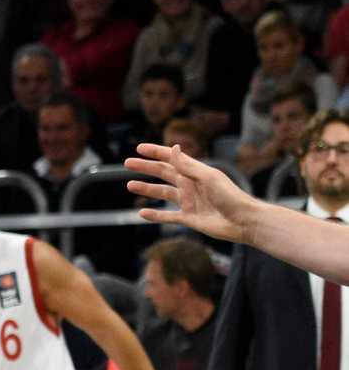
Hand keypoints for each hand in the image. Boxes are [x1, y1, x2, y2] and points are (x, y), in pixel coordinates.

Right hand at [125, 143, 256, 242]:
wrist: (243, 221)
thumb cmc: (230, 196)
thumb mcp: (208, 178)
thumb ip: (188, 165)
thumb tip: (173, 148)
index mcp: (196, 172)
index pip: (172, 159)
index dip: (156, 152)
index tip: (139, 148)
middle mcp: (190, 185)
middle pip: (163, 174)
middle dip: (146, 168)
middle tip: (127, 163)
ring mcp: (189, 202)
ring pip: (162, 193)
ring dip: (146, 189)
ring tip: (130, 185)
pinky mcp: (188, 218)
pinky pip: (167, 216)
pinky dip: (155, 215)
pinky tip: (142, 213)